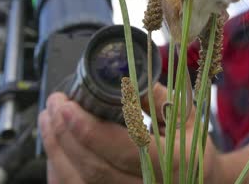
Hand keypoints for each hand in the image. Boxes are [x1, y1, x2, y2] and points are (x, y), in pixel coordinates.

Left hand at [38, 82, 220, 183]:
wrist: (201, 180)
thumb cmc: (189, 146)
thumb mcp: (184, 115)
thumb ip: (155, 96)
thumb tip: (119, 76)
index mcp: (170, 163)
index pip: (122, 149)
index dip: (88, 129)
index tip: (66, 105)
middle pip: (94, 168)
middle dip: (65, 134)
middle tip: (53, 105)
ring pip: (79, 183)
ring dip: (56, 150)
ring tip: (47, 120)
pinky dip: (60, 169)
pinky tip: (55, 147)